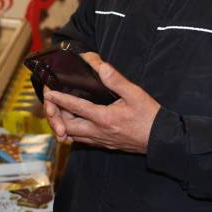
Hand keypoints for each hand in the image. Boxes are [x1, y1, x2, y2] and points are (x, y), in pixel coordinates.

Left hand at [43, 55, 159, 152]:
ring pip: (74, 136)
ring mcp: (102, 140)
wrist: (162, 140)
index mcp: (104, 118)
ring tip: (60, 113)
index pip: (76, 107)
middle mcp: (99, 132)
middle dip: (57, 116)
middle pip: (68, 126)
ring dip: (64, 126)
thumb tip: (101, 67)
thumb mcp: (135, 94)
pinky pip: (84, 141)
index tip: (49, 93)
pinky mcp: (106, 145)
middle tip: (52, 104)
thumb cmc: (150, 116)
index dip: (60, 99)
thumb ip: (116, 80)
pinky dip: (75, 133)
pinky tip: (76, 125)